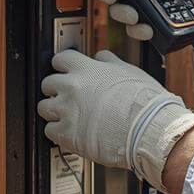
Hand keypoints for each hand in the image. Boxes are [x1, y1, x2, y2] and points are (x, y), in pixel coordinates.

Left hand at [38, 49, 193, 187]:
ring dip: (53, 111)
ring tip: (67, 116)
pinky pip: (49, 131)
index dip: (63, 67)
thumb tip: (100, 58)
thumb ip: (109, 62)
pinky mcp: (67, 134)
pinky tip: (70, 132)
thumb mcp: (129, 71)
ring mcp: (67, 111)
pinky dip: (58, 132)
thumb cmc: (145, 103)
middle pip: (48, 83)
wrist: (150, 130)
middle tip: (67, 97)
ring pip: (44, 107)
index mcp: (86, 69)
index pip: (60, 59)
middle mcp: (72, 87)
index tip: (65, 72)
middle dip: (56, 90)